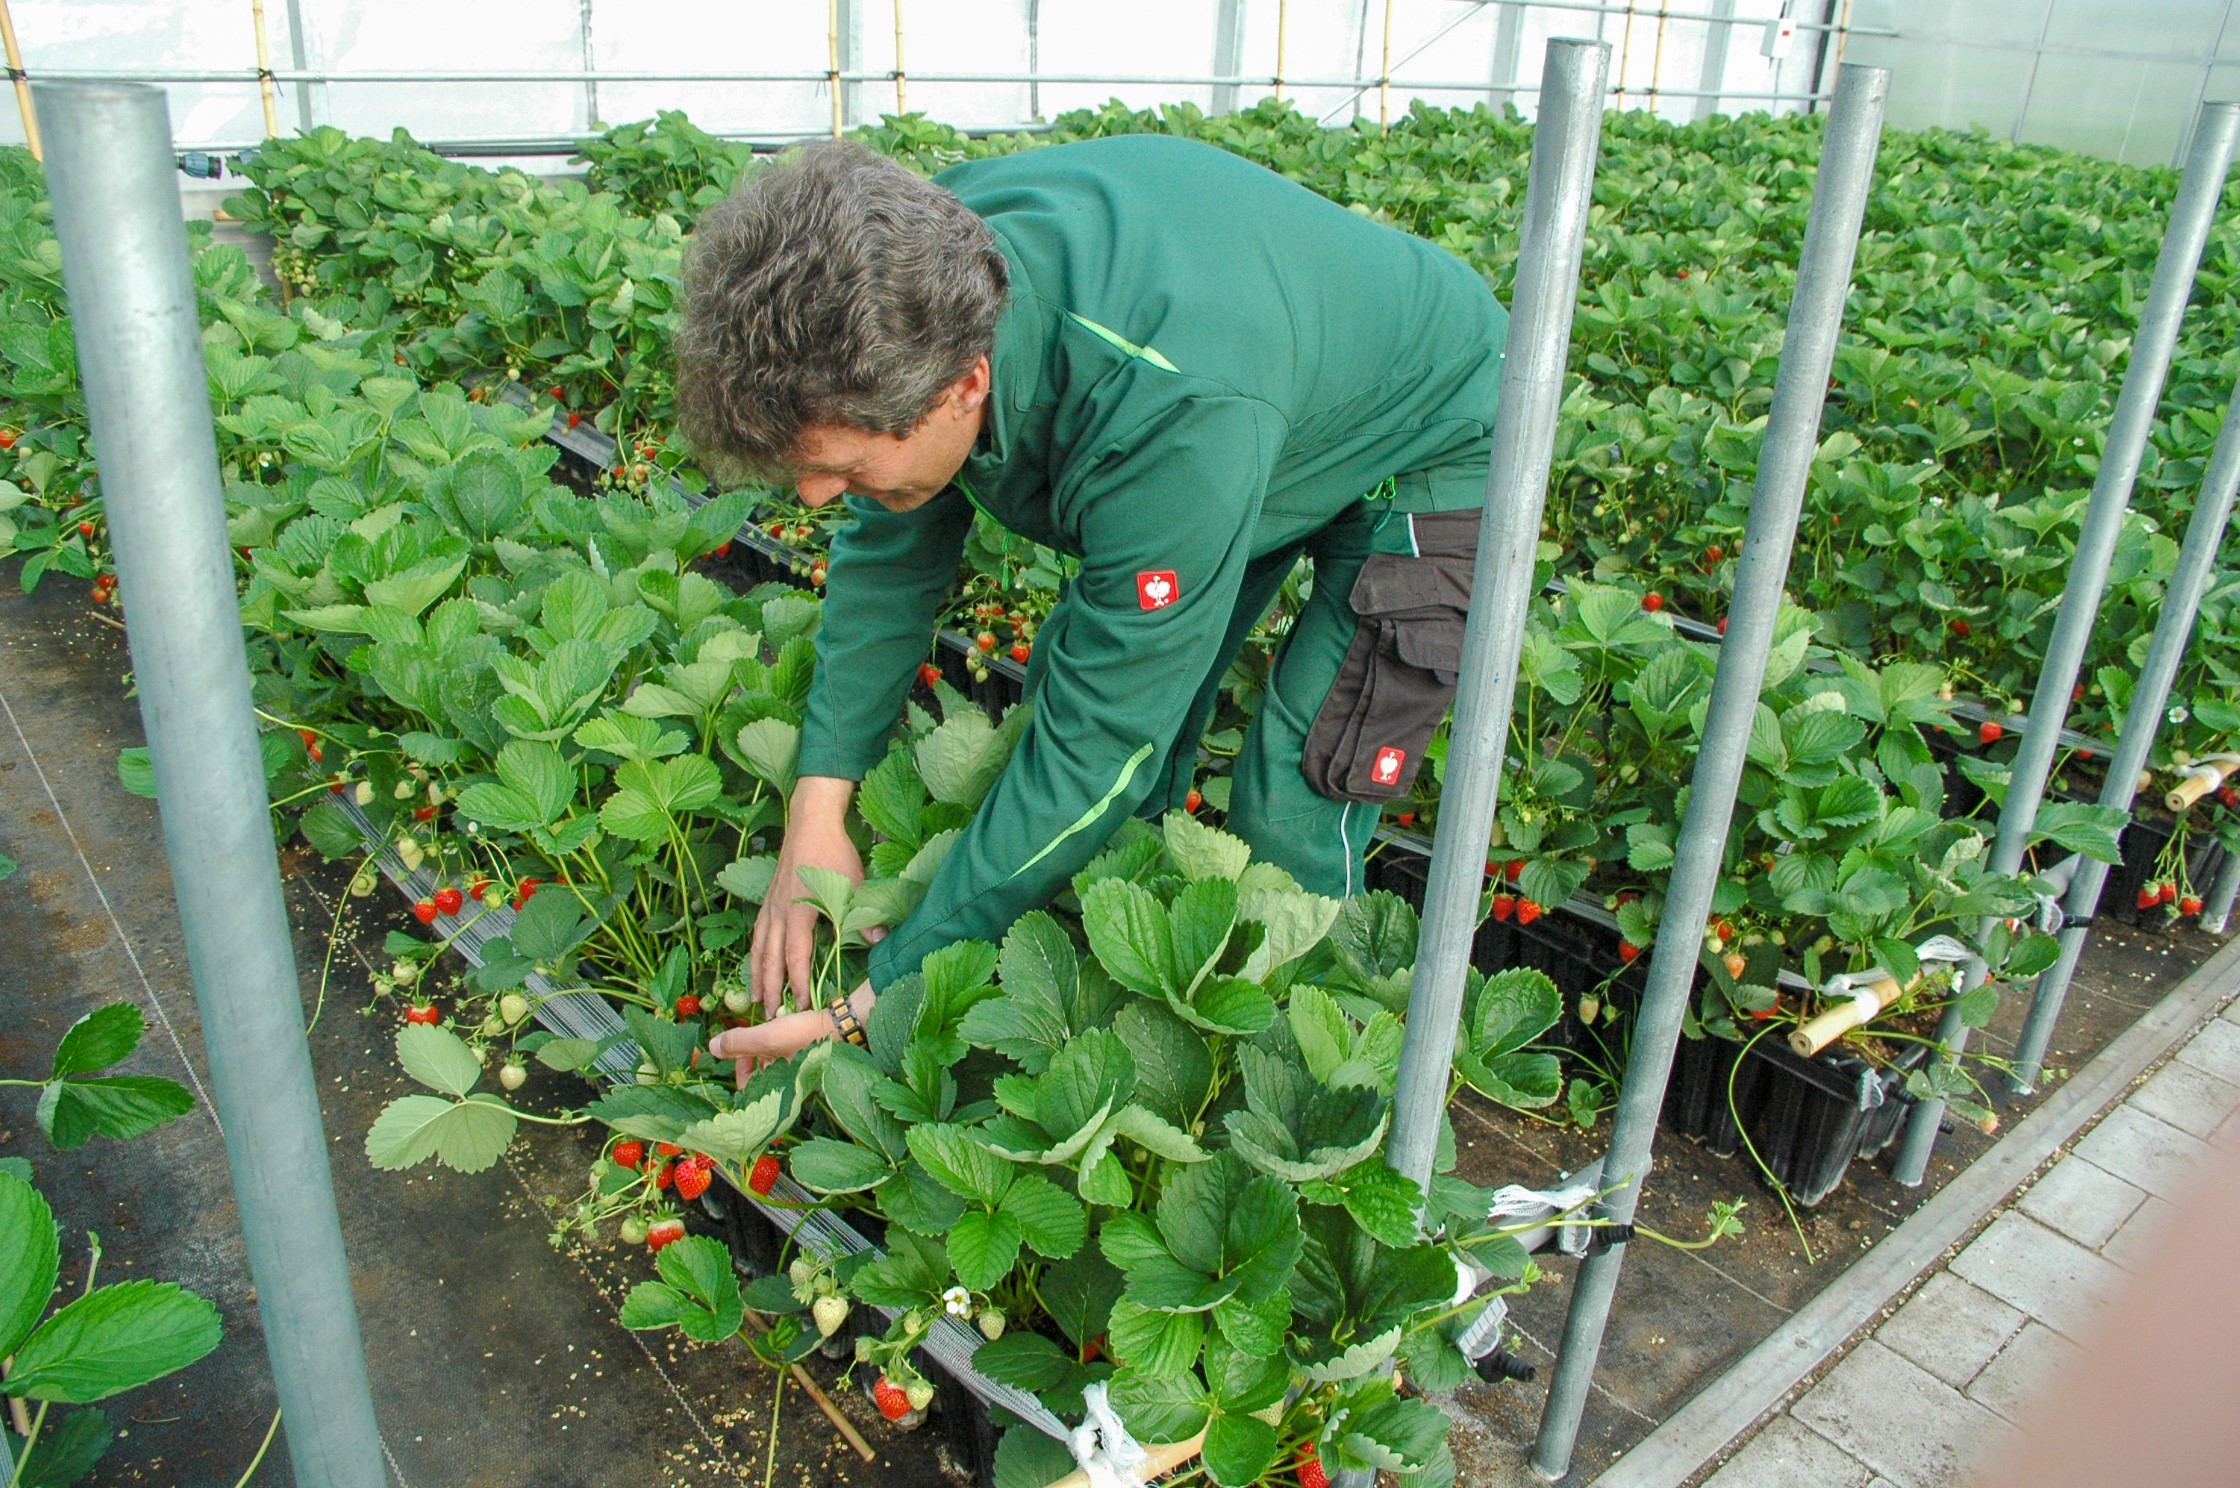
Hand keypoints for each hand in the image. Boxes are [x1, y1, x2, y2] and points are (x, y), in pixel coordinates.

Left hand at [710, 980, 874, 1086]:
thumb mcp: (766, 1037)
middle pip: (757, 1075)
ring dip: (762, 1047)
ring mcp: (795, 1072)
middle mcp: (785, 1085)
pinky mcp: (804, 1059)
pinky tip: (779, 1029)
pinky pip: (782, 1055)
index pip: (747, 1089)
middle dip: (750, 1056)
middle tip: (750, 1035)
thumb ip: (737, 1043)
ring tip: (765, 1030)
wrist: (842, 1026)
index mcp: (776, 1088)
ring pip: (769, 1063)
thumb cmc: (804, 1036)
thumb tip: (711, 1047)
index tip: (737, 1047)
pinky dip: (776, 1044)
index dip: (737, 1067)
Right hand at [751, 776, 884, 1014]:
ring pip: (759, 947)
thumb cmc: (833, 853)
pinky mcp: (768, 901)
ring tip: (756, 1000)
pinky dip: (754, 954)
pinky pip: (757, 934)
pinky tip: (756, 965)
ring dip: (757, 975)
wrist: (810, 822)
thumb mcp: (854, 882)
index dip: (798, 982)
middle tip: (770, 1016)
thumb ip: (865, 914)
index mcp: (800, 910)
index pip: (796, 955)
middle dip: (771, 988)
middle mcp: (779, 912)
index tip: (801, 1004)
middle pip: (770, 957)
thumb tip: (882, 940)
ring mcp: (770, 906)